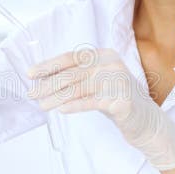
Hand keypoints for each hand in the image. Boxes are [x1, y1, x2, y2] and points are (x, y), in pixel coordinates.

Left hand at [27, 48, 174, 169]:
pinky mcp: (122, 100)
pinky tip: (61, 110)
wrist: (144, 119)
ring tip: (42, 105)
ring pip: (79, 88)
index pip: (71, 57)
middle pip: (72, 73)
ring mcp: (118, 81)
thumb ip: (75, 77)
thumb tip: (42, 79)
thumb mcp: (95, 82)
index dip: (49, 65)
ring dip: (56, 97)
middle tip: (31, 94)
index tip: (30, 74)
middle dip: (48, 84)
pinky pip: (92, 102)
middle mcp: (111, 63)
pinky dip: (74, 105)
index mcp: (103, 54)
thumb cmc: (114, 98)